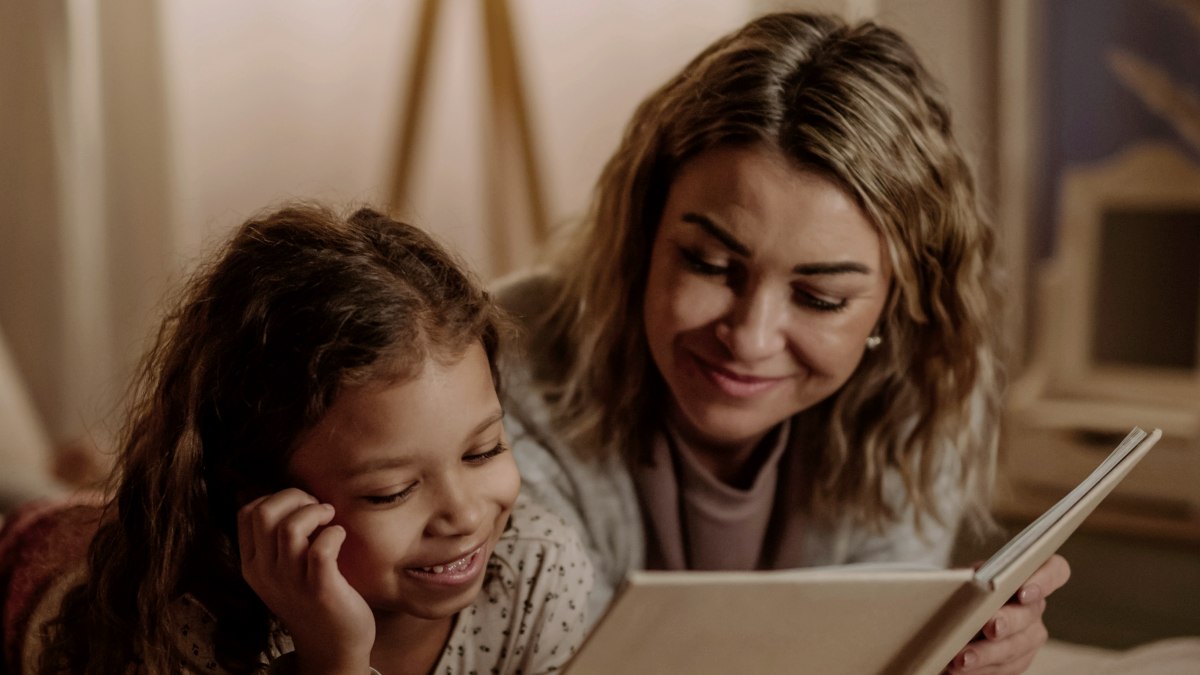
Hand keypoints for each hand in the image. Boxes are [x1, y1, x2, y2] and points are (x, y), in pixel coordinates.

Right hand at [238, 488, 375, 674]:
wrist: (332, 644)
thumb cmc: (313, 597)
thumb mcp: (282, 570)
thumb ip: (277, 540)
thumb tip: (291, 497)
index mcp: (253, 565)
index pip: (246, 513)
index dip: (276, 497)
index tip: (300, 505)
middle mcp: (265, 573)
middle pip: (264, 513)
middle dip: (294, 497)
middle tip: (317, 507)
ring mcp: (291, 582)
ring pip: (290, 528)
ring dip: (314, 512)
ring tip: (330, 517)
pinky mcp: (320, 589)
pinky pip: (321, 549)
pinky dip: (334, 533)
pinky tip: (340, 535)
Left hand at [946, 554, 1070, 673]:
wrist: (953, 614)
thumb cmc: (961, 589)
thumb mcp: (964, 576)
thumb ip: (969, 577)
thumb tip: (963, 583)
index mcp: (1027, 577)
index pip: (1055, 571)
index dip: (1045, 580)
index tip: (1023, 591)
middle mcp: (1034, 607)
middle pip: (1029, 614)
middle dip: (1008, 622)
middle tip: (989, 628)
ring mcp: (1030, 636)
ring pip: (1017, 647)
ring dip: (987, 654)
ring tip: (961, 659)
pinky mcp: (1019, 660)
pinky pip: (1005, 668)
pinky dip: (981, 669)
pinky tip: (960, 670)